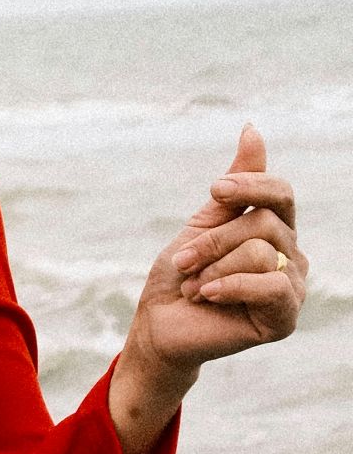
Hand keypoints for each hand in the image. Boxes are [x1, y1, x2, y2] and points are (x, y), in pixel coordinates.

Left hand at [125, 123, 305, 374]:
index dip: (250, 185)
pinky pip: (271, 287)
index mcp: (275, 230)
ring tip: (195, 286)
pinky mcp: (285, 318)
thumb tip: (252, 129)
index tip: (214, 190)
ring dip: (212, 268)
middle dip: (211, 240)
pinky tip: (208, 296)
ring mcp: (293, 288)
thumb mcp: (204, 222)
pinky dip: (229, 286)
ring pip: (262, 253)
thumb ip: (234, 185)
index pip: (281, 193)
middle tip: (183, 262)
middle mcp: (292, 256)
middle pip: (264, 223)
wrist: (160, 324)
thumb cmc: (180, 274)